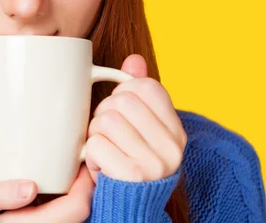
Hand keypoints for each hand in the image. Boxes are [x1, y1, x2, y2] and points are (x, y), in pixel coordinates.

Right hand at [0, 165, 93, 221]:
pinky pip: (63, 215)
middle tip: (82, 160)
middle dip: (86, 185)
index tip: (83, 160)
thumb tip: (30, 187)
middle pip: (82, 211)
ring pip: (74, 214)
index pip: (78, 207)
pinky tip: (58, 184)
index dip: (87, 182)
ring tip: (73, 168)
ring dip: (77, 193)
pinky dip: (66, 200)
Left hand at [85, 54, 186, 182]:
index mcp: (176, 130)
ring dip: (94, 133)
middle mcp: (172, 147)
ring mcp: (154, 163)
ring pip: (105, 120)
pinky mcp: (131, 176)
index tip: (122, 111)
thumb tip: (133, 59)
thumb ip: (139, 92)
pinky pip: (95, 145)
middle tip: (108, 133)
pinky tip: (99, 164)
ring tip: (104, 148)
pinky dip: (89, 154)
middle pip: (121, 101)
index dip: (124, 92)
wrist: (130, 206)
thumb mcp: (140, 126)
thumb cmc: (130, 159)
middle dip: (104, 113)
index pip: (146, 86)